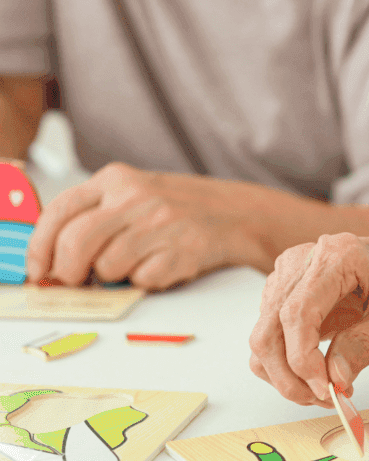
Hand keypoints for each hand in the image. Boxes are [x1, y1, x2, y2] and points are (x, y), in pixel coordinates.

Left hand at [26, 163, 264, 289]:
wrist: (237, 212)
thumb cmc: (177, 209)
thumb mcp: (131, 196)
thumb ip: (93, 217)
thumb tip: (51, 259)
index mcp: (116, 179)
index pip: (59, 212)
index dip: (40, 247)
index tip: (39, 269)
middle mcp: (135, 196)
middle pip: (76, 243)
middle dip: (69, 272)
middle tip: (76, 280)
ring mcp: (161, 222)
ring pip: (108, 267)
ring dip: (115, 277)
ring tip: (134, 265)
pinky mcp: (183, 249)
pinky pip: (143, 280)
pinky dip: (148, 281)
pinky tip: (162, 265)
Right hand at [249, 230, 368, 406]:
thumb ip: (366, 342)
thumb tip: (336, 378)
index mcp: (334, 256)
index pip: (297, 312)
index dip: (303, 358)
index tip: (324, 389)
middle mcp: (301, 262)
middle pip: (269, 330)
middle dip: (290, 376)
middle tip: (325, 399)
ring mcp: (288, 277)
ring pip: (264, 339)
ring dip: (286, 376)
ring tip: (325, 390)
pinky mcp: (285, 295)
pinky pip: (271, 338)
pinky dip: (286, 366)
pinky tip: (317, 375)